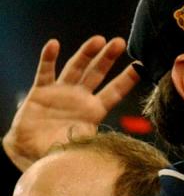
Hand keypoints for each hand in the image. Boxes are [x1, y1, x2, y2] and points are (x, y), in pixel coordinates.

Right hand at [2, 36, 139, 170]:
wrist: (29, 153)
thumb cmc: (59, 152)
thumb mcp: (83, 149)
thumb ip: (97, 147)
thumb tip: (117, 156)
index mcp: (95, 111)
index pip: (115, 91)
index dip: (127, 79)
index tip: (141, 64)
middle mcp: (81, 97)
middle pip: (97, 73)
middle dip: (107, 58)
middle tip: (119, 42)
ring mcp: (62, 92)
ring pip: (76, 68)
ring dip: (85, 53)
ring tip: (97, 39)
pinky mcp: (41, 92)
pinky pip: (45, 72)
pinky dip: (48, 58)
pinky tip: (53, 44)